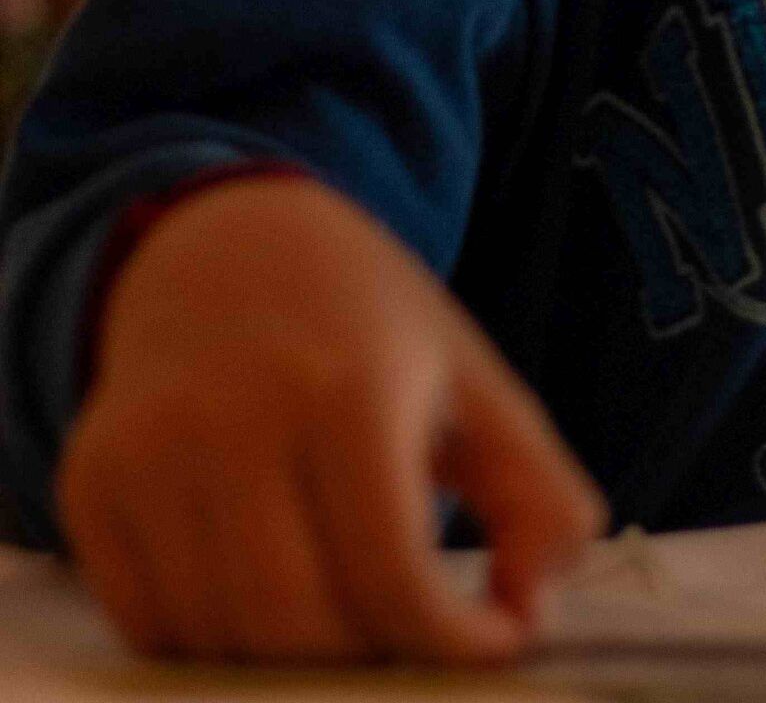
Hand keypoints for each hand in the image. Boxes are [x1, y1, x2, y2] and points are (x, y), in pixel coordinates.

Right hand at [57, 174, 605, 662]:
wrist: (227, 243)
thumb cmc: (364, 323)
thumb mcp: (472, 376)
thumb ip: (537, 491)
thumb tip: (528, 610)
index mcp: (346, 387)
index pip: (390, 577)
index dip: (447, 641)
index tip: (485, 640)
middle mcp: (234, 417)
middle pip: (298, 628)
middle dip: (368, 658)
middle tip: (404, 630)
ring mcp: (148, 453)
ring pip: (219, 642)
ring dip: (289, 662)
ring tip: (339, 605)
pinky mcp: (90, 482)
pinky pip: (148, 627)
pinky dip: (211, 644)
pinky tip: (262, 590)